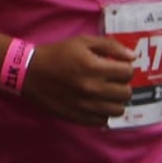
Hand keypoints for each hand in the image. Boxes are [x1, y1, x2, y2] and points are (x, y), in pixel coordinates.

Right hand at [19, 36, 134, 126]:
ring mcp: (86, 105)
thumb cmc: (57, 54)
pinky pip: (103, 121)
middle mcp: (92, 88)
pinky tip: (95, 103)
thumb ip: (109, 46)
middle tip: (112, 80)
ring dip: (115, 100)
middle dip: (122, 84)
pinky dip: (103, 112)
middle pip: (126, 93)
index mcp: (94, 67)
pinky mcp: (78, 117)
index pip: (128, 73)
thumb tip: (132, 56)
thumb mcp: (81, 42)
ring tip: (105, 93)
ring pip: (118, 110)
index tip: (116, 67)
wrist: (29, 72)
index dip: (125, 68)